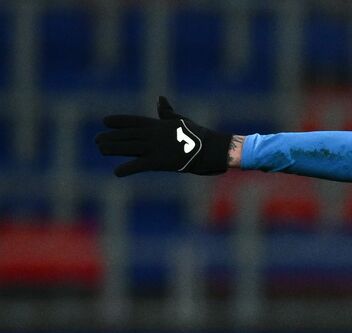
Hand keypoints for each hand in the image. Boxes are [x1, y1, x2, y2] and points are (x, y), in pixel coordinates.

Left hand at [96, 97, 231, 176]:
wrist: (212, 149)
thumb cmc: (200, 135)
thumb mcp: (181, 120)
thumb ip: (167, 112)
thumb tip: (160, 99)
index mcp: (157, 125)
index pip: (132, 121)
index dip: (118, 121)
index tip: (105, 122)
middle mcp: (153, 135)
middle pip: (126, 135)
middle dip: (110, 137)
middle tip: (97, 140)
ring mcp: (155, 148)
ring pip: (128, 147)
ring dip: (113, 148)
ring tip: (101, 150)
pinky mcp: (160, 161)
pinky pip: (139, 165)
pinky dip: (127, 169)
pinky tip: (117, 172)